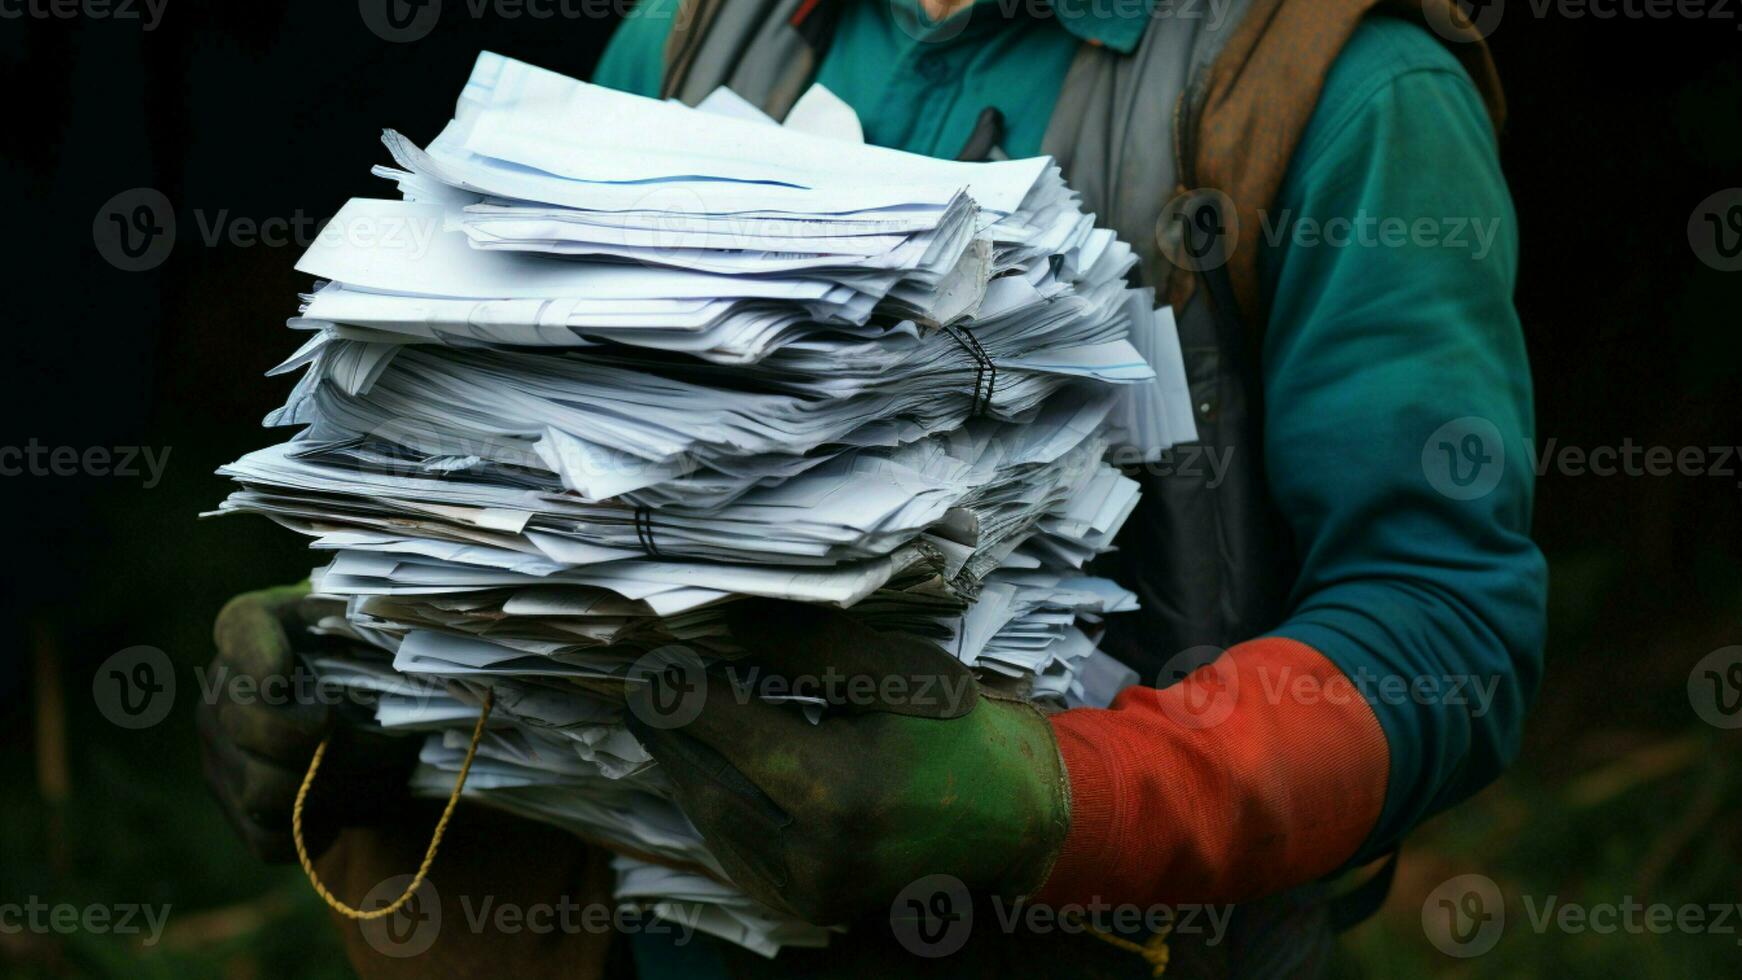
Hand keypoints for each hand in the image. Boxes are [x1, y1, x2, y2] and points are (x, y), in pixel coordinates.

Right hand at [198, 582, 419, 862]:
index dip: (257, 656)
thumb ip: (381, 622)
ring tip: (386, 774)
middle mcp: (220, 688)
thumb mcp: (373, 622)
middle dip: (340, 745)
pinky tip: (353, 800)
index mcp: (253, 625)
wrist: (359, 698)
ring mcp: (217, 750)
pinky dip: (320, 829)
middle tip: (395, 746)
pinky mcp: (233, 803)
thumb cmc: (369, 650)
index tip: (282, 678)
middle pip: (261, 729)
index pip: (242, 630)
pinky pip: (269, 835)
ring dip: (339, 790)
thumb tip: (407, 642)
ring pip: (266, 790)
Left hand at [626, 599, 1069, 924]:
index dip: (678, 688)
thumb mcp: (894, 671)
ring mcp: (807, 890)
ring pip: (712, 818)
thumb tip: (726, 617)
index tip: (646, 654)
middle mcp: (812, 853)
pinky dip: (712, 803)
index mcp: (836, 790)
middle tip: (634, 685)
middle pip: (704, 777)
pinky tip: (701, 767)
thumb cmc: (956, 731)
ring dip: (681, 767)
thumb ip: (808, 644)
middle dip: (666, 728)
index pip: (725, 728)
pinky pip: (736, 849)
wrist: (1010, 816)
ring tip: (660, 720)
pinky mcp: (806, 904)